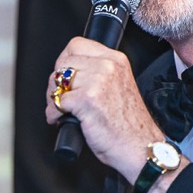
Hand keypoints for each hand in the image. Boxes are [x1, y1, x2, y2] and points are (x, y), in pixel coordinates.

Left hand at [46, 38, 172, 187]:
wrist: (140, 147)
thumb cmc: (129, 124)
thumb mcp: (119, 85)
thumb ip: (98, 73)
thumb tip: (68, 73)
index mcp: (116, 60)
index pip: (77, 44)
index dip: (65, 61)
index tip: (64, 76)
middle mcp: (108, 66)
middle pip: (63, 62)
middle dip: (57, 81)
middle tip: (60, 97)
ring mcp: (97, 82)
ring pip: (58, 81)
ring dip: (53, 98)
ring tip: (61, 110)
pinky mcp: (86, 100)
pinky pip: (57, 101)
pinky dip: (54, 113)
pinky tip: (62, 120)